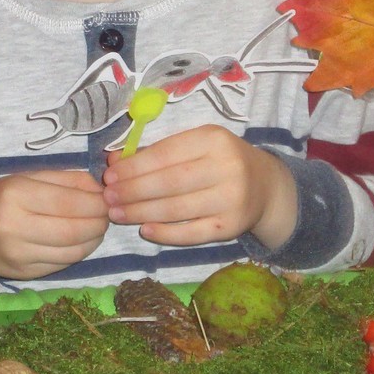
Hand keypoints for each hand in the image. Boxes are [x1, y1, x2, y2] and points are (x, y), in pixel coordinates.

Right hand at [0, 169, 109, 279]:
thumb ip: (66, 181)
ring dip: (93, 241)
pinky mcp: (24, 274)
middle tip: (106, 216)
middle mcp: (15, 228)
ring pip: (72, 252)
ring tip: (96, 228)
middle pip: (73, 230)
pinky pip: (62, 265)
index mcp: (15, 195)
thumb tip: (101, 190)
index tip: (107, 200)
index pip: (69, 203)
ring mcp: (18, 256)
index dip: (96, 203)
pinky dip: (78, 253)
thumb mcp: (27, 178)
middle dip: (99, 223)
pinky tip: (80, 242)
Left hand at [103, 125, 296, 251]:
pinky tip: (145, 230)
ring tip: (117, 213)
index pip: (166, 154)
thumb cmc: (219, 160)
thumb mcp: (195, 145)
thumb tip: (113, 161)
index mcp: (214, 140)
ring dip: (141, 212)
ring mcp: (232, 200)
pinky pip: (192, 233)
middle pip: (169, 183)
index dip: (134, 167)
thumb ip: (157, 152)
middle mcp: (227, 168)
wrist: (265, 186)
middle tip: (108, 197)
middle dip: (133, 191)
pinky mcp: (231, 227)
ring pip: (177, 209)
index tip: (110, 175)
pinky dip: (166, 234)